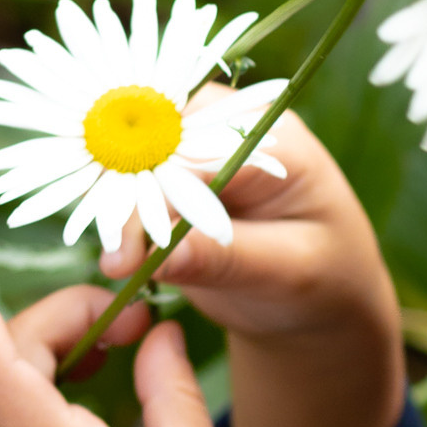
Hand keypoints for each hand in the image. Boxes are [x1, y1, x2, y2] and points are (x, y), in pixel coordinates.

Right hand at [99, 112, 405, 426]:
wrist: (317, 299)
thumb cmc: (323, 281)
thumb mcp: (288, 272)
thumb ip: (224, 258)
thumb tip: (158, 256)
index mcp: (271, 134)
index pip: (195, 151)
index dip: (155, 197)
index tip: (125, 253)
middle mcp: (226, 127)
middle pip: (151, 141)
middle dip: (120, 197)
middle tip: (112, 263)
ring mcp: (192, 148)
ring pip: (125, 159)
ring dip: (103, 202)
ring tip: (111, 264)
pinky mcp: (166, 176)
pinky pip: (121, 182)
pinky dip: (104, 211)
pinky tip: (104, 249)